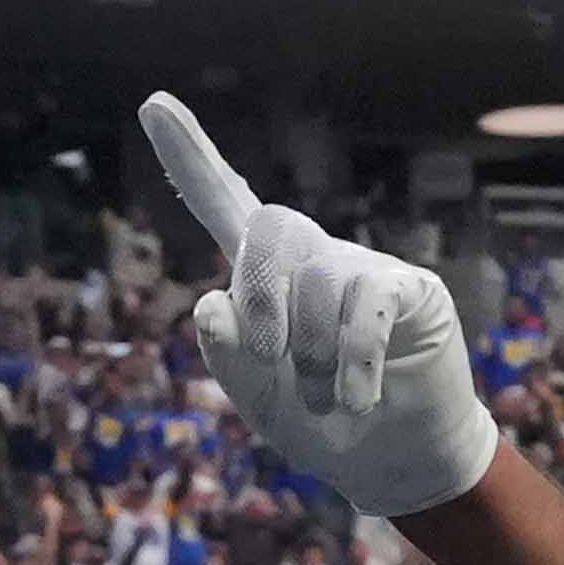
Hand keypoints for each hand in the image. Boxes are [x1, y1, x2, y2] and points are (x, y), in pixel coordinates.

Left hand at [131, 96, 497, 520]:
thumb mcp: (259, 402)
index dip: (190, 156)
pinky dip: (354, 362)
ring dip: (312, 355)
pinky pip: (369, 305)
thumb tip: (214, 303)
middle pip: (269, 226)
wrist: (398, 461)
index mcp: (263, 278)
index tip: (153, 103)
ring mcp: (361, 270)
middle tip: (272, 359)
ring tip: (328, 401)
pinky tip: (357, 399)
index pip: (222, 204)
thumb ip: (227, 356)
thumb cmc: (323, 425)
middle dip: (261, 295)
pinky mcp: (410, 291)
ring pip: (318, 278)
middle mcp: (310, 260)